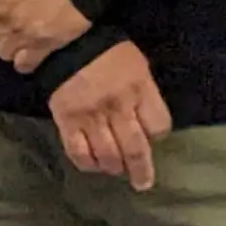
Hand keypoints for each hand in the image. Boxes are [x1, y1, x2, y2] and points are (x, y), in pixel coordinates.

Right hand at [47, 42, 172, 189]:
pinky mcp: (67, 122)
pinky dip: (88, 164)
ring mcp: (91, 117)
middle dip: (141, 170)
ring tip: (116, 170)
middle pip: (135, 148)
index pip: (158, 126)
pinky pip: (79, 153)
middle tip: (142, 182)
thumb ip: (146, 95)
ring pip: (108, 155)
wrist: (67, 43)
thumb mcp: (138, 67)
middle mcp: (118, 107)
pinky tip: (94, 165)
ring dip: (115, 168)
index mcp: (139, 90)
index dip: (157, 136)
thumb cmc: (109, 54)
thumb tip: (149, 125)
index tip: (152, 137)